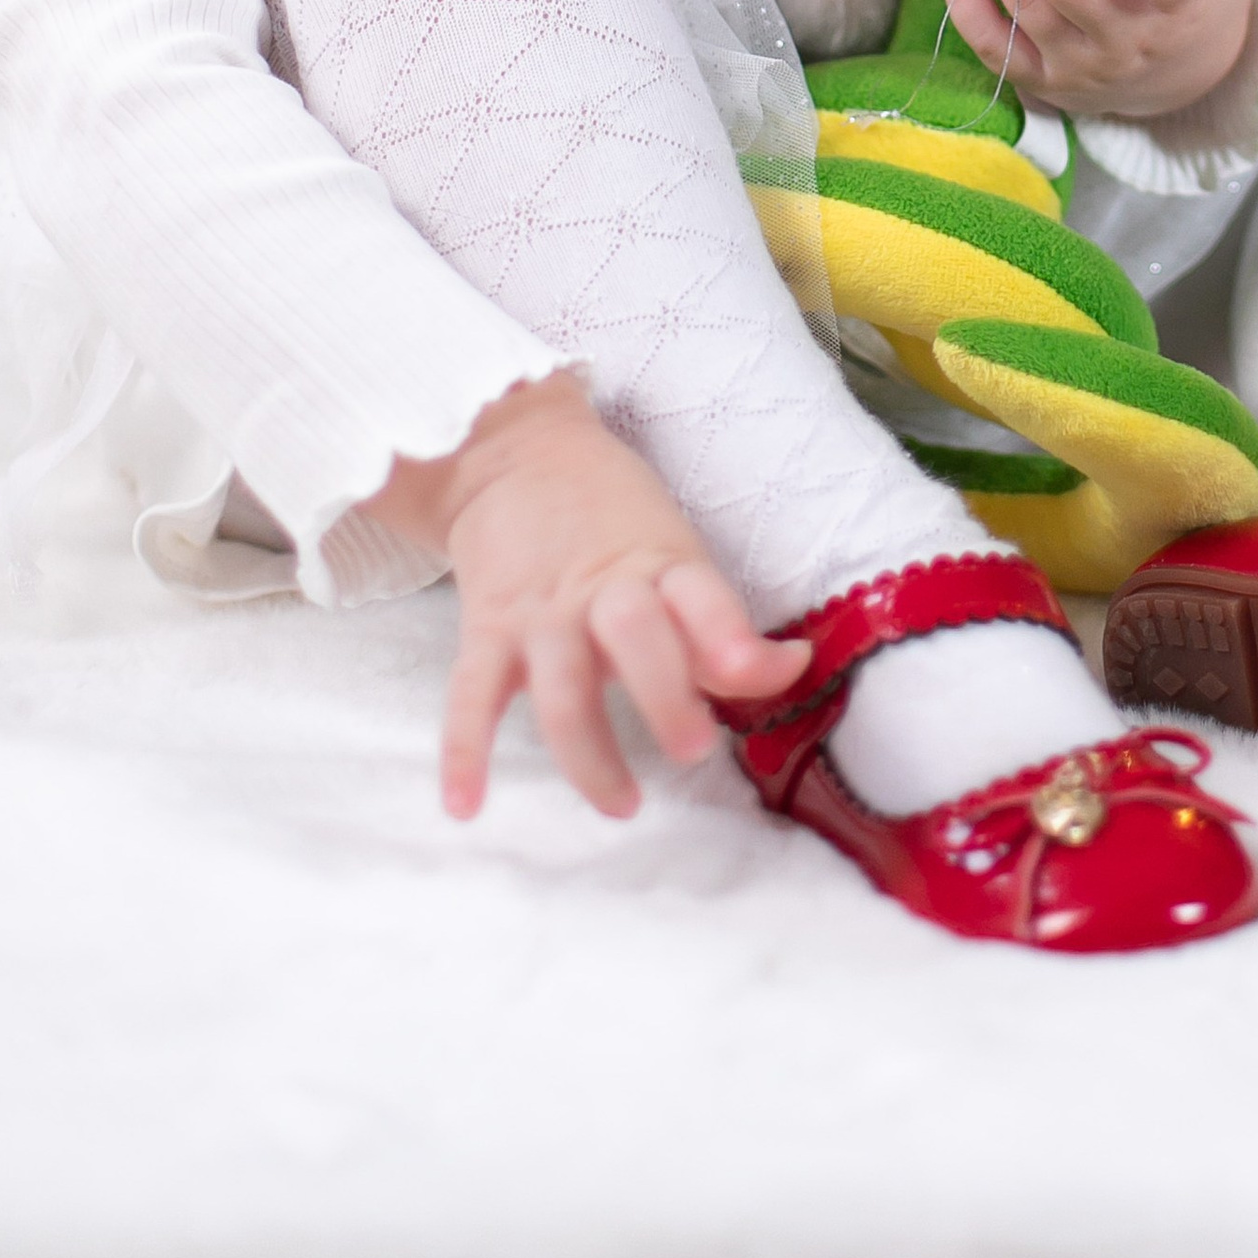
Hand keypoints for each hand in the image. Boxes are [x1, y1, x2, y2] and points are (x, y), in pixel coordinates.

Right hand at [367, 373, 808, 820]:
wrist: (515, 452)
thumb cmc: (615, 517)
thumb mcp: (676, 552)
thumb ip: (720, 624)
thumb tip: (793, 669)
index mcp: (661, 561)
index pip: (702, 597)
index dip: (733, 635)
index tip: (765, 668)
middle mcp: (602, 588)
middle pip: (635, 637)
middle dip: (665, 695)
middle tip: (692, 750)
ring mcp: (540, 612)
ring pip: (561, 687)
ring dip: (588, 752)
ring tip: (622, 805)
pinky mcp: (486, 629)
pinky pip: (471, 695)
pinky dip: (464, 752)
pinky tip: (467, 806)